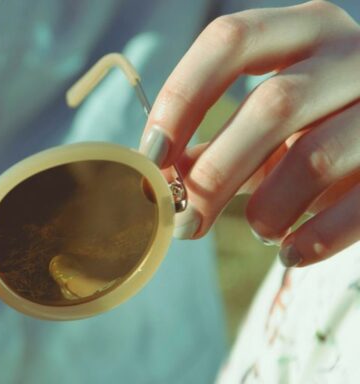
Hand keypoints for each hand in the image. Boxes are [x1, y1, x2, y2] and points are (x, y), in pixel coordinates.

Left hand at [140, 1, 359, 266]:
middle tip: (185, 219)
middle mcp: (352, 56)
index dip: (181, 98)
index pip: (230, 41)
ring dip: (268, 209)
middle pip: (271, 106)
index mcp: (305, 30)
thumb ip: (212, 142)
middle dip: (215, 172)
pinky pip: (358, 207)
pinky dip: (314, 238)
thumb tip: (154, 179)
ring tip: (259, 229)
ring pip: (314, 158)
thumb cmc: (320, 126)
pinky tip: (292, 252)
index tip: (151, 155)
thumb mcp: (268, 123)